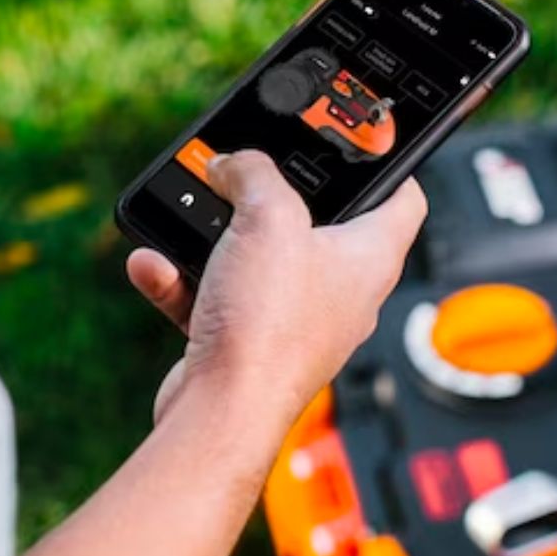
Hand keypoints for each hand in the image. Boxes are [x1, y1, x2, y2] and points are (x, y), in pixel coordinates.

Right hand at [127, 150, 426, 426]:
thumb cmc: (269, 327)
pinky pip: (213, 296)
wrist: (220, 414)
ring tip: (188, 213)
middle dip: (272, 195)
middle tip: (244, 170)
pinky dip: (182, 279)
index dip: (389, 163)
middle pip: (316, 225)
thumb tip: (232, 164)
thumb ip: (254, 173)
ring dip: (213, 237)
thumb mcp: (268, 217)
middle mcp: (339, 293)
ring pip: (255, 260)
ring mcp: (292, 322)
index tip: (363, 141)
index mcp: (369, 260)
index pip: (403, 200)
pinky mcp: (246, 345)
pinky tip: (153, 264)